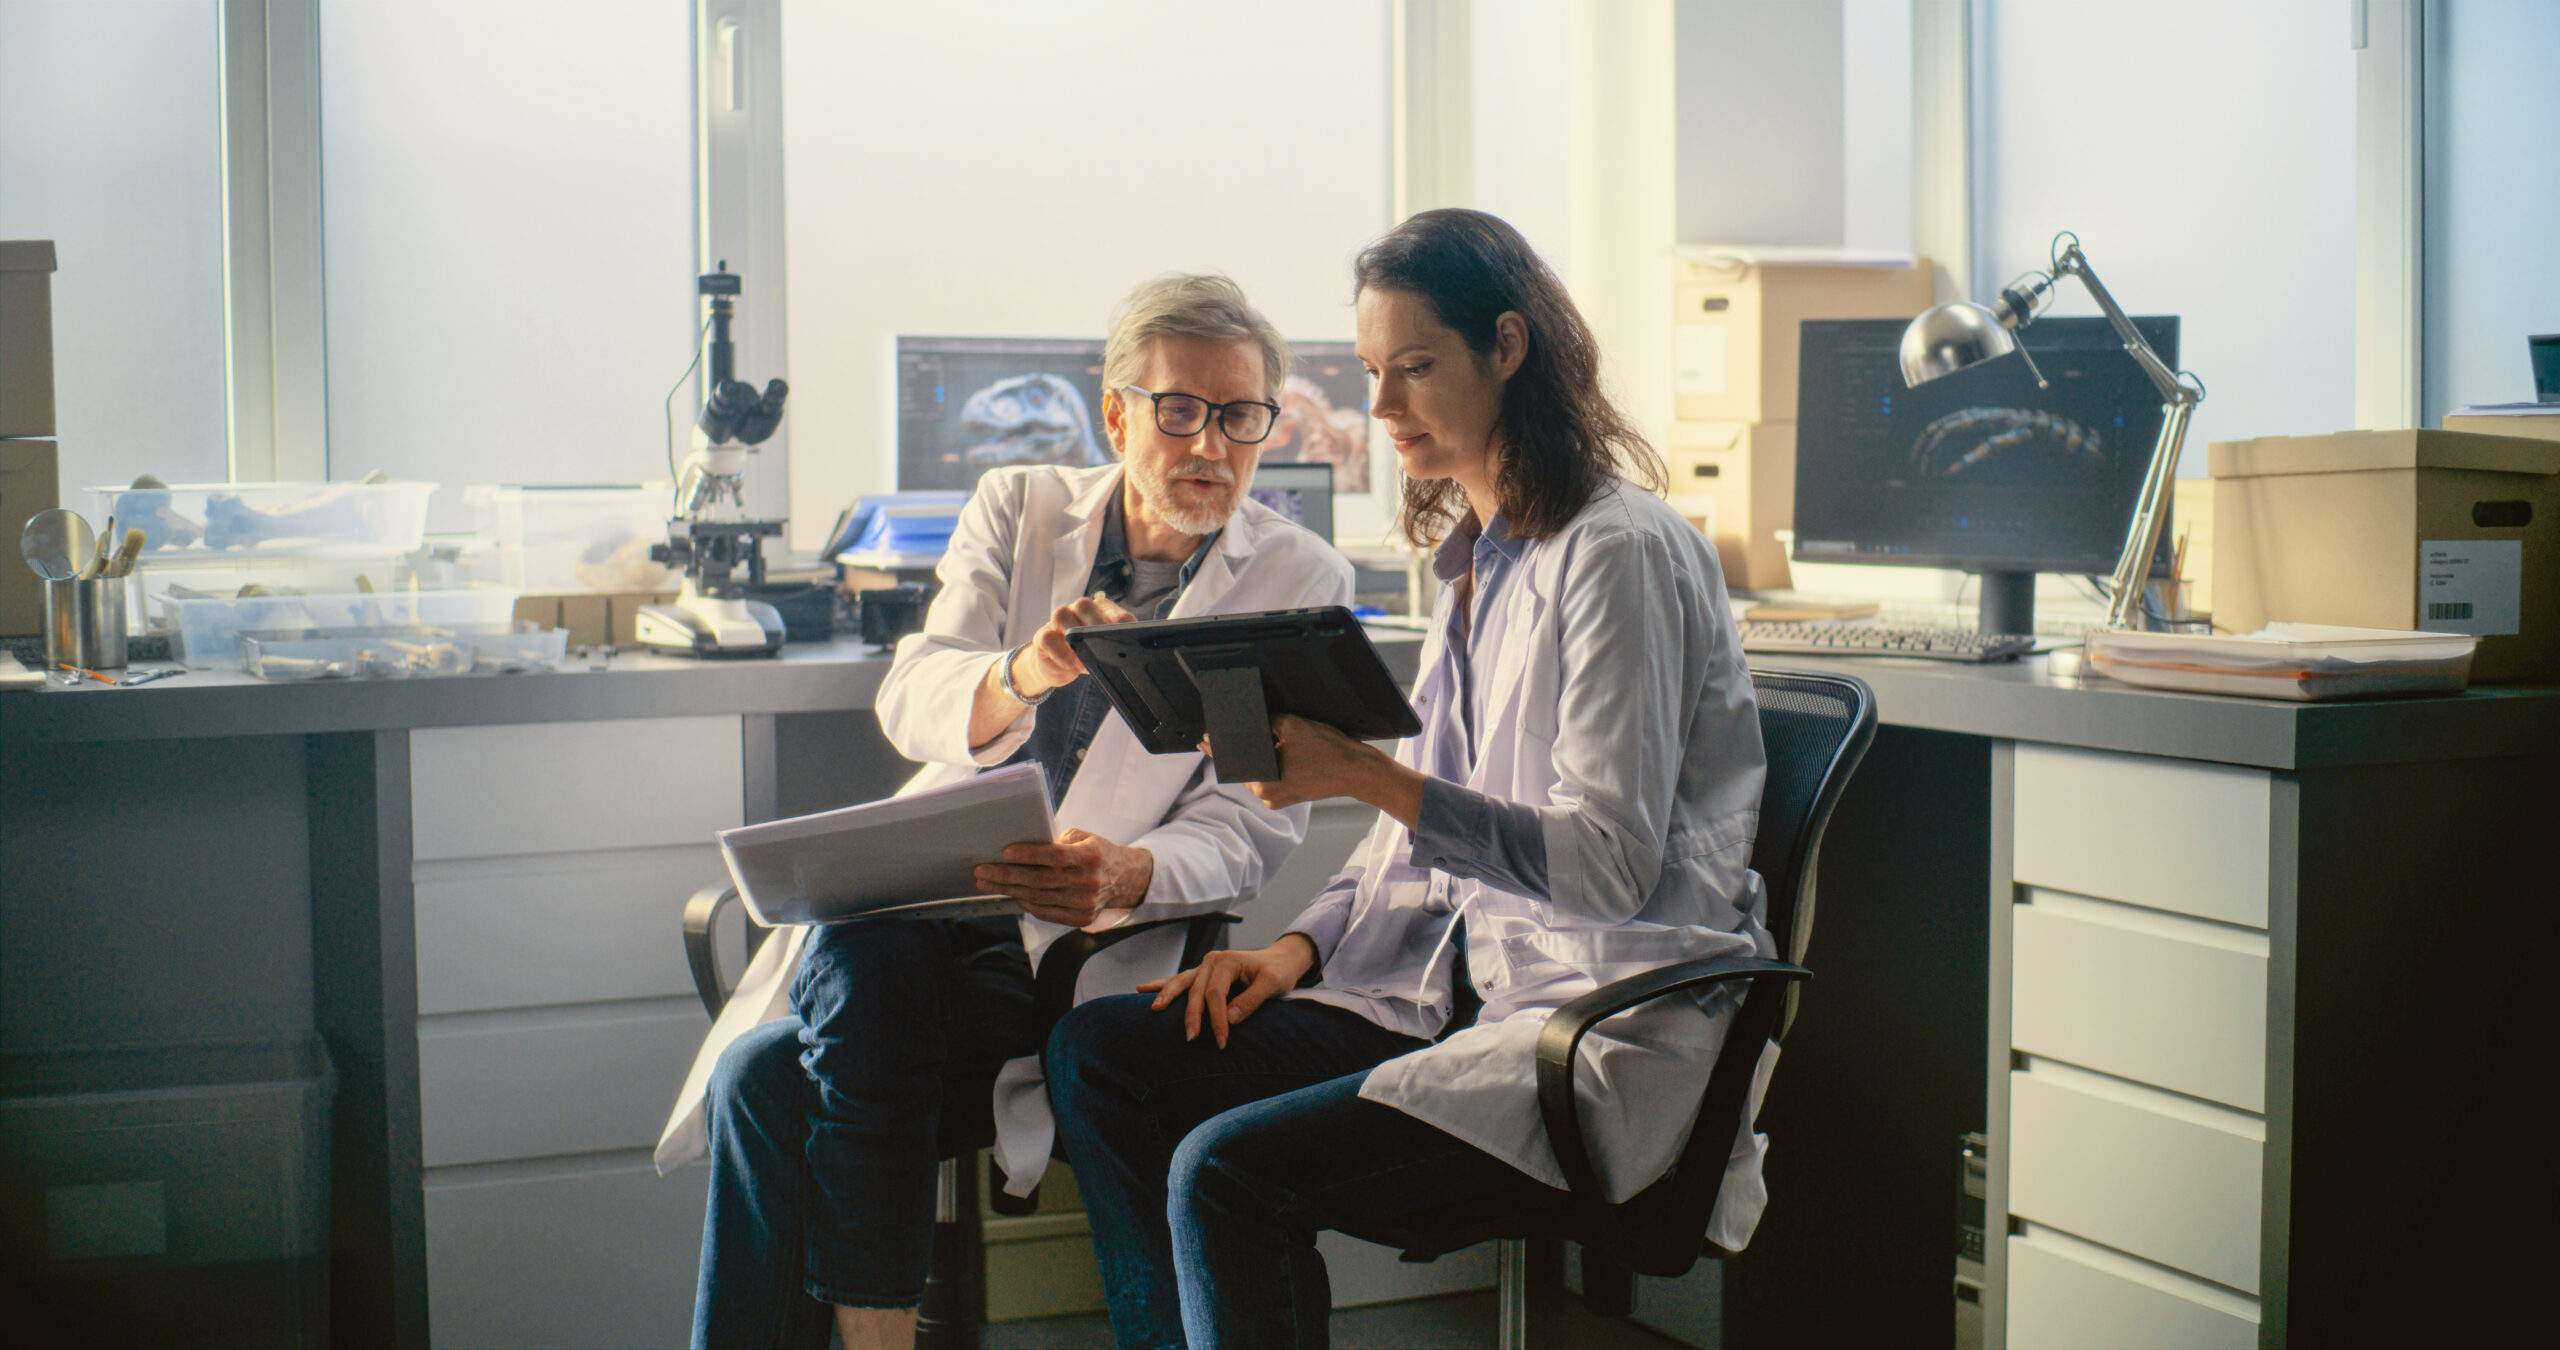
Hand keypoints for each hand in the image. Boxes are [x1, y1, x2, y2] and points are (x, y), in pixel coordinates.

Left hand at [974, 828, 1151, 927]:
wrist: (1125, 879)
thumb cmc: (1097, 853)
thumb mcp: (1084, 838)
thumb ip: (1057, 841)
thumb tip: (1021, 847)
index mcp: (1091, 857)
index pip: (1055, 857)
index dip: (1028, 855)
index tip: (1004, 852)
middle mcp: (1089, 882)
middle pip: (1040, 880)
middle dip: (1006, 875)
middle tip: (982, 870)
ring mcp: (1085, 904)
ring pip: (1038, 898)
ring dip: (1008, 890)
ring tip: (987, 882)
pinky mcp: (1081, 918)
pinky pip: (1045, 912)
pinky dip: (1025, 903)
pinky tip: (1009, 893)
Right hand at [1011, 594, 1137, 700]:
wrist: (1058, 668)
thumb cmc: (1087, 656)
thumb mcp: (1105, 652)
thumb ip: (1117, 647)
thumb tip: (1130, 653)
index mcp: (1097, 609)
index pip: (1109, 608)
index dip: (1118, 621)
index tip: (1127, 637)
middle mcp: (1076, 611)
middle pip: (1083, 605)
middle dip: (1096, 624)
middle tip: (1106, 646)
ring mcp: (1057, 622)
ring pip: (1061, 614)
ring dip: (1074, 636)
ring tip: (1085, 659)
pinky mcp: (1042, 637)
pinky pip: (1047, 637)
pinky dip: (1059, 651)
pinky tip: (1069, 664)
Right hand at [1137, 935, 1318, 1047]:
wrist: (1279, 962)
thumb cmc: (1278, 973)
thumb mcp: (1273, 984)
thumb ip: (1252, 1000)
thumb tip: (1229, 1018)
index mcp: (1228, 961)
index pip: (1216, 993)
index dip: (1217, 1018)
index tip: (1222, 1040)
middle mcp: (1212, 961)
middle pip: (1196, 990)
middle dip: (1192, 1016)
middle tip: (1191, 1039)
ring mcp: (1205, 966)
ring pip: (1182, 983)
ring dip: (1168, 996)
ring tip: (1154, 1009)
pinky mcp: (1202, 974)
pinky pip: (1180, 981)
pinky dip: (1164, 985)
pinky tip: (1143, 989)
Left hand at [1221, 715, 1426, 824]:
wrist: (1358, 770)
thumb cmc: (1329, 749)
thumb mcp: (1291, 726)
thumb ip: (1263, 722)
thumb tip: (1246, 717)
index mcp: (1263, 781)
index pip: (1232, 759)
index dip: (1216, 747)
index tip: (1203, 740)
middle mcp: (1267, 795)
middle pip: (1243, 766)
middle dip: (1235, 749)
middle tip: (1219, 735)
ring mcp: (1277, 798)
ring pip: (1257, 772)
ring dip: (1253, 755)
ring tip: (1251, 738)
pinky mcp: (1287, 796)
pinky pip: (1269, 778)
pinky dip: (1266, 763)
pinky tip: (1269, 748)